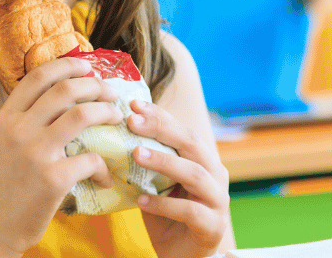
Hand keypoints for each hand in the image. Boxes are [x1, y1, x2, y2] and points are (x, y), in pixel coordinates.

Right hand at [0, 57, 123, 256]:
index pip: (38, 76)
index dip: (68, 65)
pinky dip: (104, 166)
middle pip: (66, 89)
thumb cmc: (2, 184)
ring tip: (116, 118)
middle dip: (96, 86)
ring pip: (83, 115)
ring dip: (107, 112)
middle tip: (110, 93)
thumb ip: (21, 118)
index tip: (88, 67)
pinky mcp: (54, 178)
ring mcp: (36, 153)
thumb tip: (55, 91)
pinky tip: (105, 175)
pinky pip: (91, 159)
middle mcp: (18, 130)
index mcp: (5, 118)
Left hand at [127, 99, 230, 257]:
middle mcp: (216, 174)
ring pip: (195, 173)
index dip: (160, 116)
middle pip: (192, 144)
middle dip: (162, 129)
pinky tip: (141, 200)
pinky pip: (190, 211)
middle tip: (132, 121)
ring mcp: (218, 200)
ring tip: (135, 154)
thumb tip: (113, 136)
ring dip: (164, 161)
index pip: (182, 130)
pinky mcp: (213, 226)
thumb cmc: (168, 217)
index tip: (133, 105)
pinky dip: (164, 205)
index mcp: (203, 160)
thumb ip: (146, 164)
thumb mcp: (156, 185)